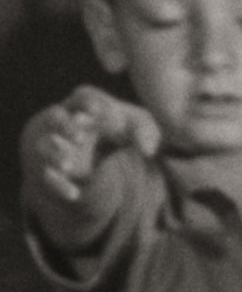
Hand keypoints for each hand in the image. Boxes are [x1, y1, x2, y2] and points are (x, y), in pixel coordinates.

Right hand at [20, 85, 159, 203]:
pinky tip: (75, 195)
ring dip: (55, 155)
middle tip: (81, 137)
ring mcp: (52, 145)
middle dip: (65, 126)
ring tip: (69, 166)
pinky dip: (60, 186)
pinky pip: (48, 177)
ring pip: (44, 147)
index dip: (89, 102)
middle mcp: (63, 121)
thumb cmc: (122, 130)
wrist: (104, 156)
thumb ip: (145, 132)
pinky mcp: (49, 169)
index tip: (100, 111)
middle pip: (55, 117)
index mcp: (85, 105)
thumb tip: (148, 150)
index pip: (83, 96)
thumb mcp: (137, 127)